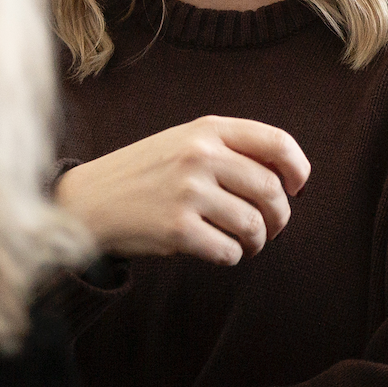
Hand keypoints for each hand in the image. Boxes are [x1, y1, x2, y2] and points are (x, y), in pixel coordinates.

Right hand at [55, 116, 310, 264]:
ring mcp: (188, 192)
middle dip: (280, 216)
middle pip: (271, 191)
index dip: (298, 169)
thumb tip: (288, 178)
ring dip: (258, 241)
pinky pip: (229, 251)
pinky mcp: (177, 230)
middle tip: (272, 227)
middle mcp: (200, 156)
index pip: (277, 143)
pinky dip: (232, 256)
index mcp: (206, 130)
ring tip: (246, 242)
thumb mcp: (184, 142)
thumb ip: (230, 150)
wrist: (89, 201)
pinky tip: (219, 250)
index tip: (297, 188)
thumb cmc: (145, 174)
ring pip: (254, 225)